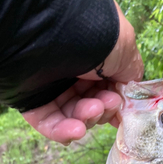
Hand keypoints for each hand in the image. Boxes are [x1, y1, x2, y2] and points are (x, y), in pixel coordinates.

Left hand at [22, 2, 142, 144]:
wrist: (49, 31)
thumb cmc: (93, 35)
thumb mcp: (124, 49)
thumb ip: (131, 74)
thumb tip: (128, 94)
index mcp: (92, 57)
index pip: (106, 89)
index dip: (116, 102)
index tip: (122, 108)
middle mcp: (71, 71)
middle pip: (91, 105)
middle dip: (102, 110)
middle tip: (106, 104)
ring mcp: (50, 87)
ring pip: (73, 116)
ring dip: (87, 119)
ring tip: (91, 110)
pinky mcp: (31, 101)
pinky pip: (49, 124)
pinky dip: (64, 132)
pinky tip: (76, 131)